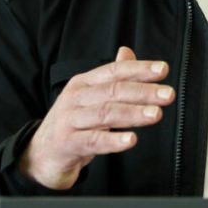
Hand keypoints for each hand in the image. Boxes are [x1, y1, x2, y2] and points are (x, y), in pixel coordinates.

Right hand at [18, 46, 174, 189]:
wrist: (40, 155)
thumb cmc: (71, 124)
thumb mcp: (90, 97)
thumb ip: (111, 77)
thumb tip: (128, 53)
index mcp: (84, 83)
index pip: (114, 71)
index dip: (139, 69)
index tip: (162, 70)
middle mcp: (75, 98)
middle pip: (113, 91)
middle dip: (143, 92)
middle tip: (167, 94)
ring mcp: (69, 120)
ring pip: (105, 113)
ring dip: (133, 113)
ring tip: (155, 114)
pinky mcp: (67, 143)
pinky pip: (93, 141)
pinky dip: (113, 140)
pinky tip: (131, 140)